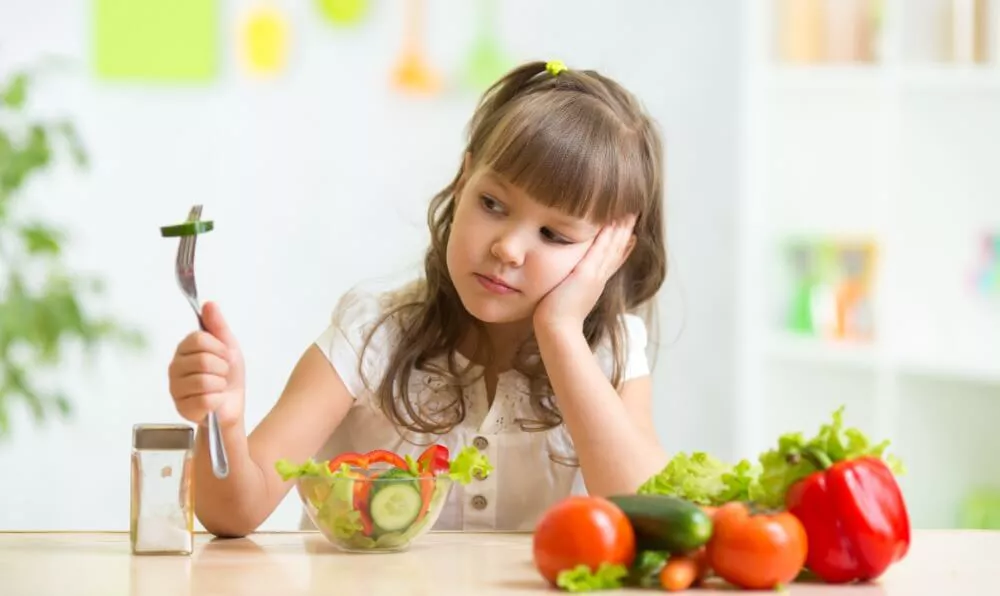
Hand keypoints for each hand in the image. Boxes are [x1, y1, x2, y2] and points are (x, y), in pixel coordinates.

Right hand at [167, 302, 245, 428]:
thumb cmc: (229, 376)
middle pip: (203, 359)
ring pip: (204, 380)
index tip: (224, 354)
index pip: (198, 338)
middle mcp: (175, 367)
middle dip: (222, 368)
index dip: (219, 347)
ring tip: (218, 387)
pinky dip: (217, 400)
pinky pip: (206, 400)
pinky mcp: (182, 408)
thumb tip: (209, 304)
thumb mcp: (228, 346)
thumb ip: (218, 326)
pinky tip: (214, 401)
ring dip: (220, 384)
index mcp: (184, 349)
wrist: (232, 405)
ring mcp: (175, 389)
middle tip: (222, 373)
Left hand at [533, 215, 636, 334]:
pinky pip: (600, 249)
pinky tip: (614, 222)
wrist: (557, 330)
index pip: (612, 261)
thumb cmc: (556, 318)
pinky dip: (608, 236)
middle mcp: (599, 278)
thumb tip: (564, 285)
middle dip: (625, 233)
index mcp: (594, 283)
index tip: (631, 235)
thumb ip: (568, 288)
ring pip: (612, 247)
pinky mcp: (586, 273)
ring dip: (621, 229)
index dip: (622, 247)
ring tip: (630, 214)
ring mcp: (595, 275)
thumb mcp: (567, 298)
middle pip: (616, 251)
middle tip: (634, 216)